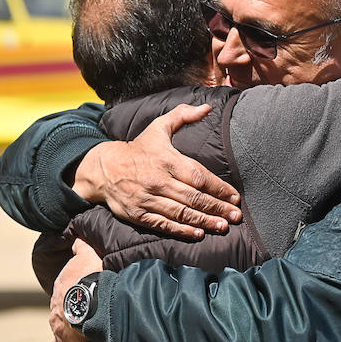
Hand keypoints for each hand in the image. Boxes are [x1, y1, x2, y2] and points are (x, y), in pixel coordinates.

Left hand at [48, 239, 102, 341]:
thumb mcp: (87, 255)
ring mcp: (57, 320)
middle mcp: (55, 302)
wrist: (91, 302)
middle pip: (62, 304)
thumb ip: (81, 247)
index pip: (66, 286)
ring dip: (69, 324)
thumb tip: (76, 238)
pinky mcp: (61, 338)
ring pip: (60, 322)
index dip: (76, 288)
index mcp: (62, 284)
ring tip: (84, 325)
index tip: (86, 291)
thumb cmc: (91, 278)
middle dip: (72, 306)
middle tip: (88, 308)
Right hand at [72, 104, 241, 239]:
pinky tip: (199, 234)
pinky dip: (182, 231)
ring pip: (181, 213)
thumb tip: (207, 107)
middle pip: (194, 198)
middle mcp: (159, 181)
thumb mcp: (158, 127)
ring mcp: (148, 199)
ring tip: (223, 226)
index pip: (198, 176)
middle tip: (236, 216)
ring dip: (205, 221)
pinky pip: (164, 225)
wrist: (105, 168)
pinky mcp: (139, 214)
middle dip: (217, 208)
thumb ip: (183, 115)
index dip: (219, 188)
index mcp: (167, 160)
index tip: (235, 197)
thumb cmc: (139, 148)